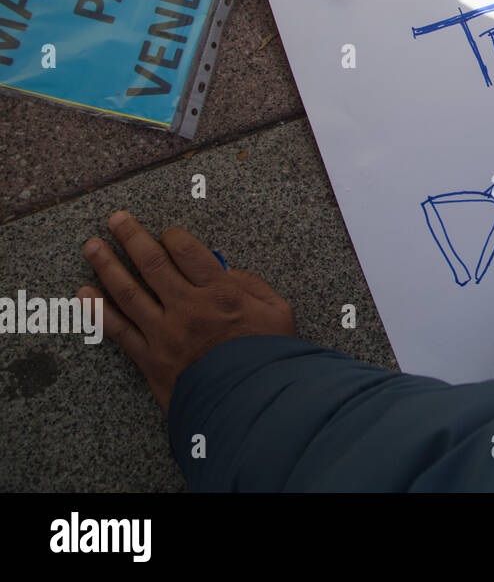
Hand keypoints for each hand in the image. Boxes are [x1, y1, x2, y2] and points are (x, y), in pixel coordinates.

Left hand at [77, 212, 294, 412]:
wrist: (251, 404)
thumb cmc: (269, 358)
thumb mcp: (278, 312)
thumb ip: (253, 285)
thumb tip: (227, 273)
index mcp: (221, 292)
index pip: (188, 252)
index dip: (173, 236)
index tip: (166, 232)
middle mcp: (188, 307)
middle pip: (152, 264)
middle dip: (131, 238)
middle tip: (115, 220)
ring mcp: (165, 333)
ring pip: (128, 292)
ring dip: (106, 266)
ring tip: (91, 247)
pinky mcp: (150, 359)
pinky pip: (118, 331)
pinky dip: (99, 311)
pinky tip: (85, 295)